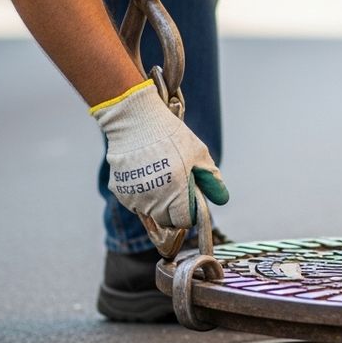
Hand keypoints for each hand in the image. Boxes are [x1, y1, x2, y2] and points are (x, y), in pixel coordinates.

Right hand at [91, 80, 228, 246]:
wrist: (135, 120)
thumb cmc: (171, 135)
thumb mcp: (198, 154)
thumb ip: (211, 180)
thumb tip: (222, 200)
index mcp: (176, 192)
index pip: (183, 222)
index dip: (188, 213)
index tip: (189, 201)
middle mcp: (153, 199)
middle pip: (166, 221)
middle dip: (173, 210)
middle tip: (175, 188)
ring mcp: (134, 196)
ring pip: (149, 213)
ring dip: (156, 203)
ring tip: (159, 177)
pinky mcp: (119, 191)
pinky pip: (134, 202)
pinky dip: (141, 195)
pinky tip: (145, 174)